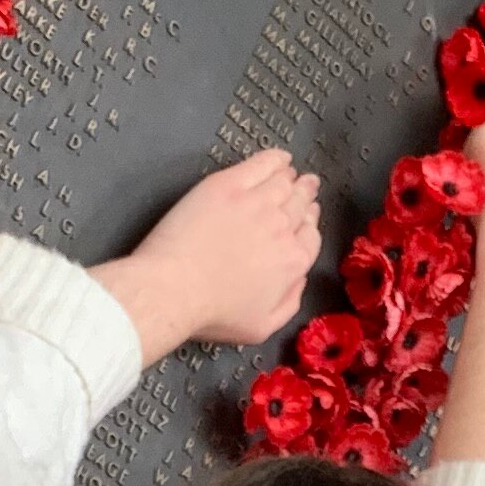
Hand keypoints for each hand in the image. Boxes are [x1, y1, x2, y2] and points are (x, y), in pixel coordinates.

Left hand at [97, 148, 321, 363]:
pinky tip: (279, 158)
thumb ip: (290, 303)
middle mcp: (282, 228)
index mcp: (292, 262)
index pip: (311, 236)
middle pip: (300, 205)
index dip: (310, 224)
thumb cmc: (212, 314)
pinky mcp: (229, 185)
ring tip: (292, 174)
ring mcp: (256, 202)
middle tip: (307, 188)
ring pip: (284, 183)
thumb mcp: (261, 327)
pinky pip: (261, 164)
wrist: (173, 288)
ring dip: (291, 178)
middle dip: (306, 196)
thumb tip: (300, 279)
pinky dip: (274, 159)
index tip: (308, 217)